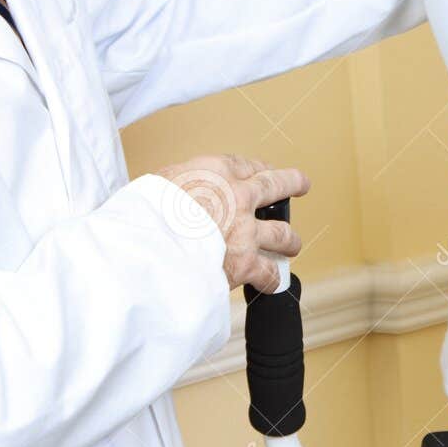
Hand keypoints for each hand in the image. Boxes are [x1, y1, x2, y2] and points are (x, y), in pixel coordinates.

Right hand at [156, 154, 308, 292]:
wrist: (151, 247)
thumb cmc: (147, 214)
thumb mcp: (161, 183)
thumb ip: (181, 185)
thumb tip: (180, 194)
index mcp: (216, 172)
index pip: (246, 165)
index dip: (257, 169)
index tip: (261, 171)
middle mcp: (239, 197)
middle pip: (278, 185)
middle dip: (293, 183)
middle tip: (300, 184)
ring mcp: (247, 231)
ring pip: (283, 233)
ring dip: (289, 241)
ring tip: (291, 245)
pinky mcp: (247, 263)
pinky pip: (269, 273)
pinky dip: (272, 279)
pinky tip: (272, 281)